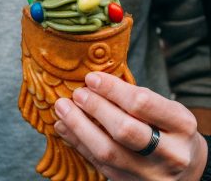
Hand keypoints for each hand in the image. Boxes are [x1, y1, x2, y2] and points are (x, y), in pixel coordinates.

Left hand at [54, 72, 207, 180]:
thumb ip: (136, 99)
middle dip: (95, 108)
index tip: (91, 78)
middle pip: (125, 129)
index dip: (111, 89)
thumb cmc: (171, 132)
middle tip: (77, 93)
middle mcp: (170, 153)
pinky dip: (77, 142)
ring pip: (108, 151)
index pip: (142, 103)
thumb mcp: (167, 112)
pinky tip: (63, 126)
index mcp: (182, 126)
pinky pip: (98, 163)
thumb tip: (93, 82)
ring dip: (78, 126)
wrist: (187, 173)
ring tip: (62, 107)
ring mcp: (149, 173)